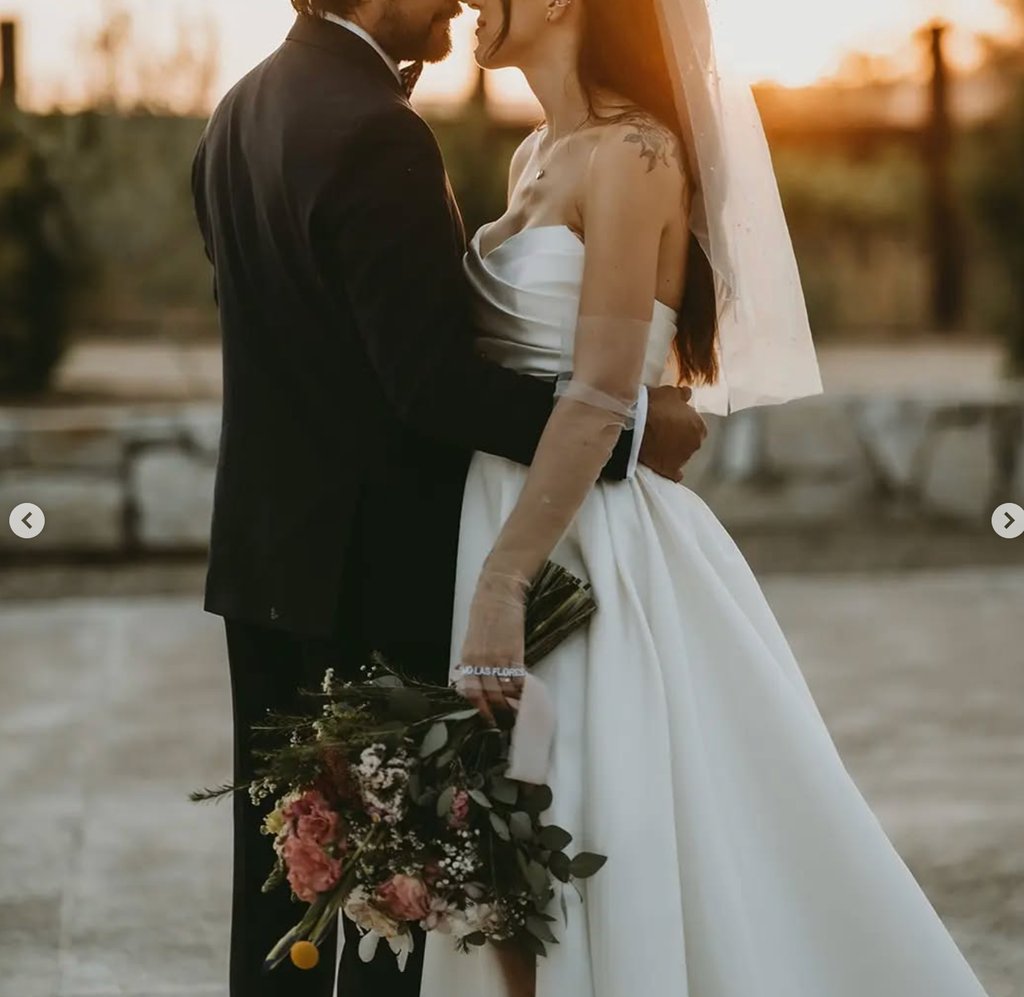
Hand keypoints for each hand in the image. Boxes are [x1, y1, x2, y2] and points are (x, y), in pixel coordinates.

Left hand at [456, 569, 528, 724]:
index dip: (481, 709)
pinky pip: (518, 677)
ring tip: (518, 711)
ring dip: (513, 703)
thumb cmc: (484, 613)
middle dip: (498, 711)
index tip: (488, 718)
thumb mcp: (472, 639)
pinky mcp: (514, 651)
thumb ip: (475, 661)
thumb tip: (481, 680)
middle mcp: (480, 661)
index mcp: (467, 658)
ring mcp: (497, 657)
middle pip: (489, 695)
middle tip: (506, 721)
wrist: (498, 594)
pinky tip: (526, 695)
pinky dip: (523, 689)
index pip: (471, 692)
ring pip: (505, 689)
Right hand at [639, 385, 707, 481]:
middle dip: (680, 437)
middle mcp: (695, 444)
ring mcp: (683, 460)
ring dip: (673, 451)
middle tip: (663, 430)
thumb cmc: (653, 406)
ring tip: (656, 443)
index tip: (672, 418)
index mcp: (698, 426)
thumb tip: (687, 393)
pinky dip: (669, 469)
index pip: (696, 425)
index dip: (684, 421)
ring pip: (681, 456)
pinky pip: (673, 473)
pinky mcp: (669, 471)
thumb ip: (681, 395)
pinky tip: (662, 463)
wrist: (634, 427)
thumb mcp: (668, 393)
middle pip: (690, 441)